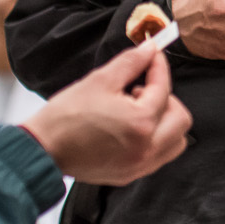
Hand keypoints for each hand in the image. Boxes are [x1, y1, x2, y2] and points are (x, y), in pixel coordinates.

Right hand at [23, 44, 190, 184]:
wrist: (43, 149)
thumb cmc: (66, 117)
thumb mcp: (100, 81)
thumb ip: (131, 62)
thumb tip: (149, 49)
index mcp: (141, 123)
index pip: (163, 89)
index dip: (158, 66)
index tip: (152, 56)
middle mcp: (146, 148)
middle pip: (181, 118)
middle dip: (166, 98)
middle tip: (142, 89)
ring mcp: (140, 165)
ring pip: (175, 141)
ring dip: (164, 121)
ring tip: (137, 110)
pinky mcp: (130, 175)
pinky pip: (158, 155)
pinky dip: (154, 139)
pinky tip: (130, 127)